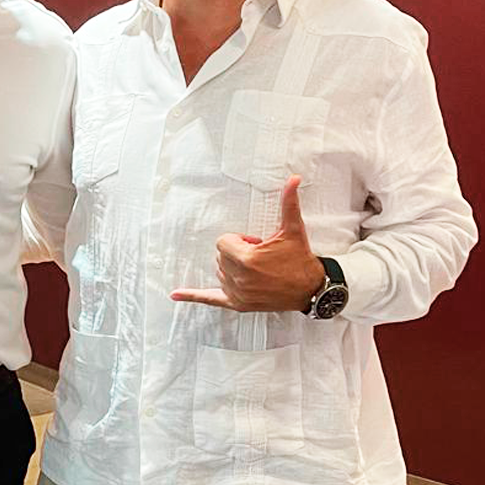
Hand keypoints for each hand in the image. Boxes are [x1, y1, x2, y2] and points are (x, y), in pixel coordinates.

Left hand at [171, 176, 324, 312]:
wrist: (310, 289)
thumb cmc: (300, 259)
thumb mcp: (293, 230)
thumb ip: (288, 204)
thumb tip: (293, 179)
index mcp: (247, 260)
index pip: (223, 242)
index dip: (239, 240)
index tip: (256, 243)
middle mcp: (239, 278)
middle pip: (220, 257)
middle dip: (237, 253)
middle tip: (260, 256)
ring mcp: (237, 293)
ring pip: (220, 272)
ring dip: (232, 267)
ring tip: (256, 269)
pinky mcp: (238, 304)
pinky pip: (210, 299)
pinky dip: (192, 296)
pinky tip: (174, 295)